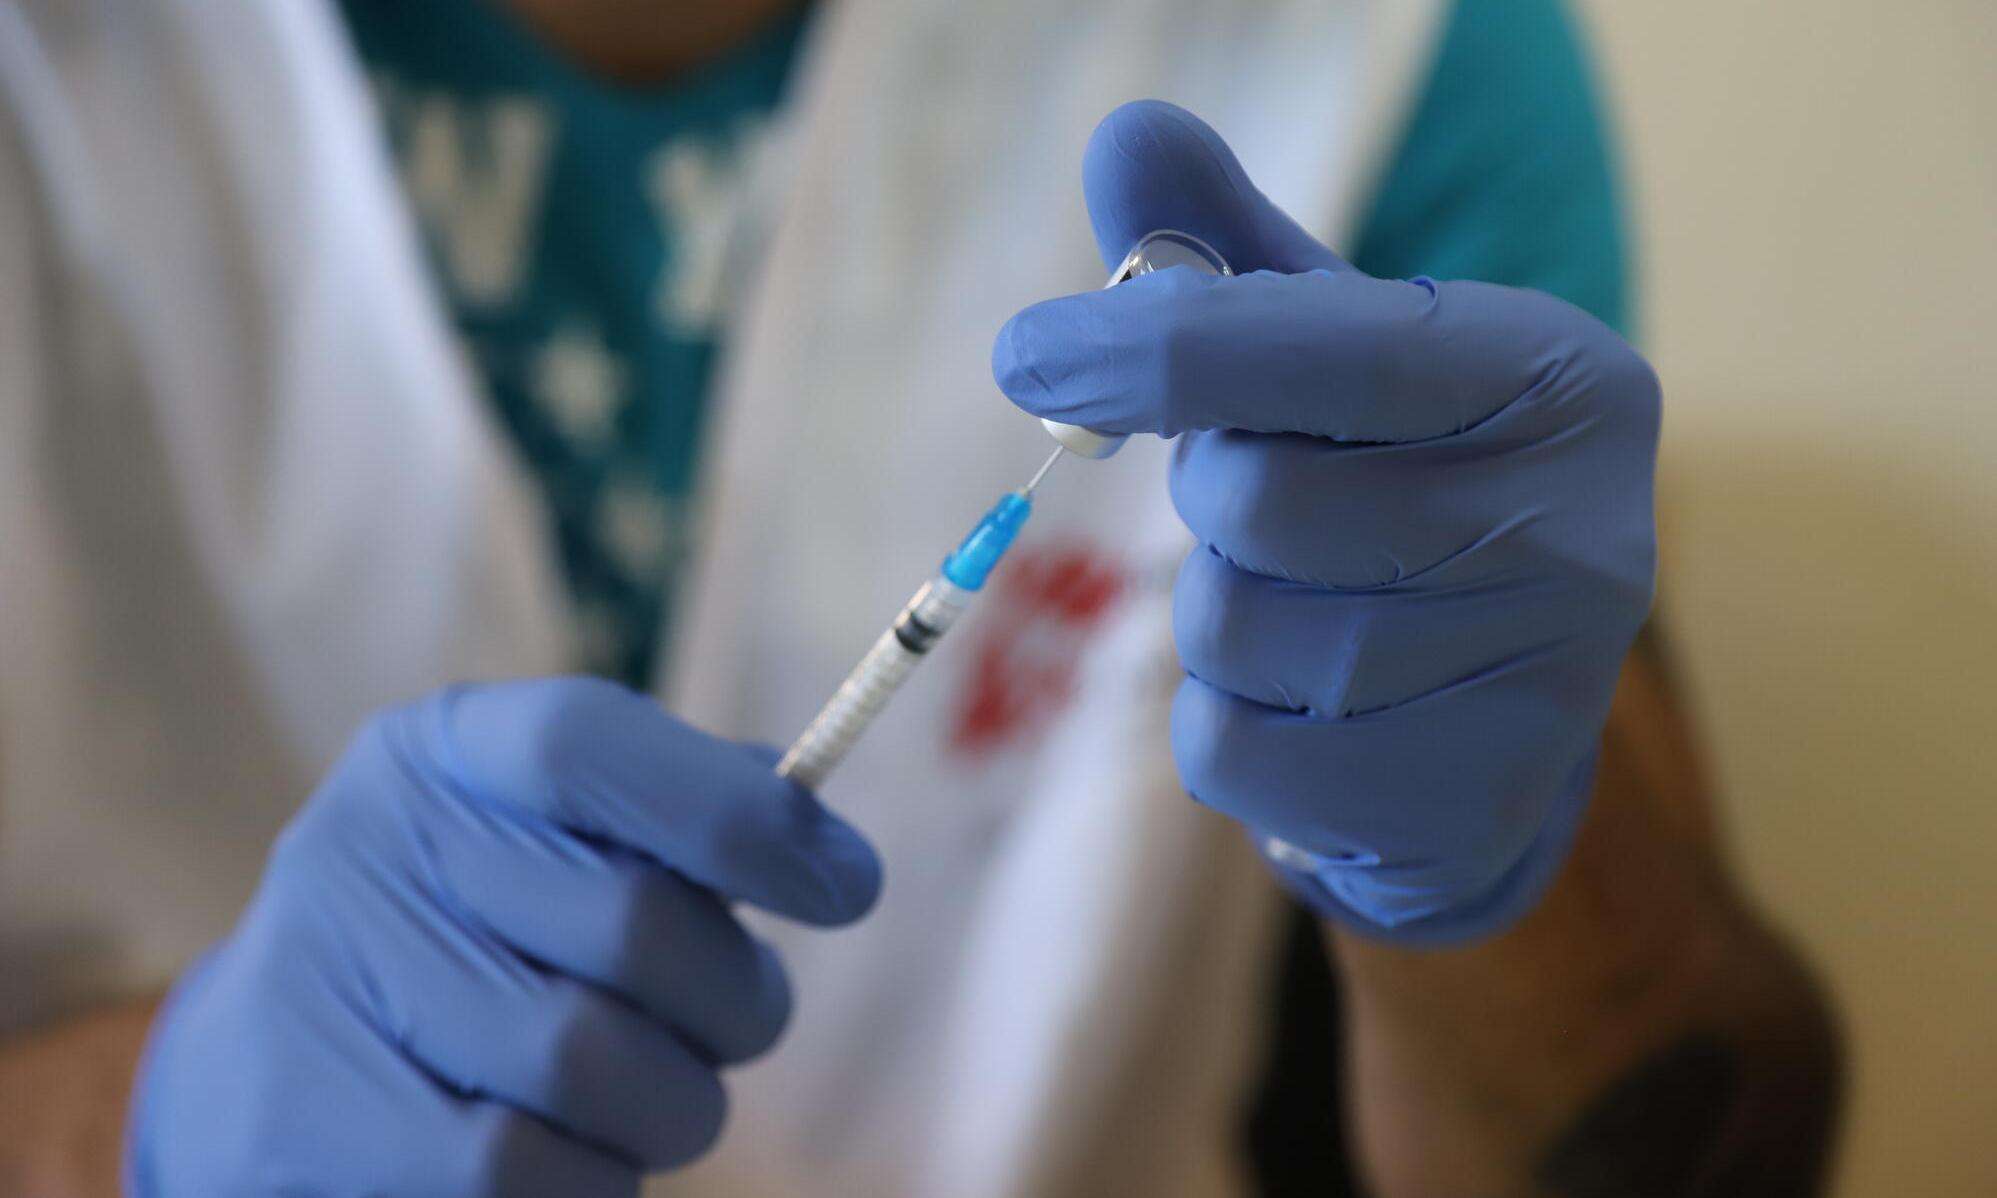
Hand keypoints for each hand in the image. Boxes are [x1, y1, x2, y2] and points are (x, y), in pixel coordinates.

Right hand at [126, 678, 880, 1195]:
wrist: (266, 1069)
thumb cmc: (471, 933)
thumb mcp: (551, 834)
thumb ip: (677, 814)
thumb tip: (819, 844)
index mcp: (446, 751)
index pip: (593, 745)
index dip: (741, 818)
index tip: (850, 885)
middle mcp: (369, 844)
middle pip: (630, 921)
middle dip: (734, 993)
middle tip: (746, 1017)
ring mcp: (326, 985)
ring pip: (592, 1064)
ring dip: (675, 1101)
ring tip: (661, 1093)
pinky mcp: (316, 1130)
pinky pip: (527, 1173)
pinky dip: (597, 1178)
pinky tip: (584, 1153)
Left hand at [993, 101, 1657, 943]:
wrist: (1504, 705)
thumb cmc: (1399, 492)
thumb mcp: (1334, 356)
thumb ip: (1231, 254)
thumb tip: (1126, 137)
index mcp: (1553, 374)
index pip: (1324, 346)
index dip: (1155, 347)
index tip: (1028, 353)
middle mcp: (1576, 525)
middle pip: (1255, 501)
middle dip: (1208, 500)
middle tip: (1261, 505)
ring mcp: (1537, 683)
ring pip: (1231, 632)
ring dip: (1214, 616)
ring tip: (1303, 607)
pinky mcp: (1470, 801)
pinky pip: (1230, 751)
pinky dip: (1222, 721)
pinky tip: (1301, 703)